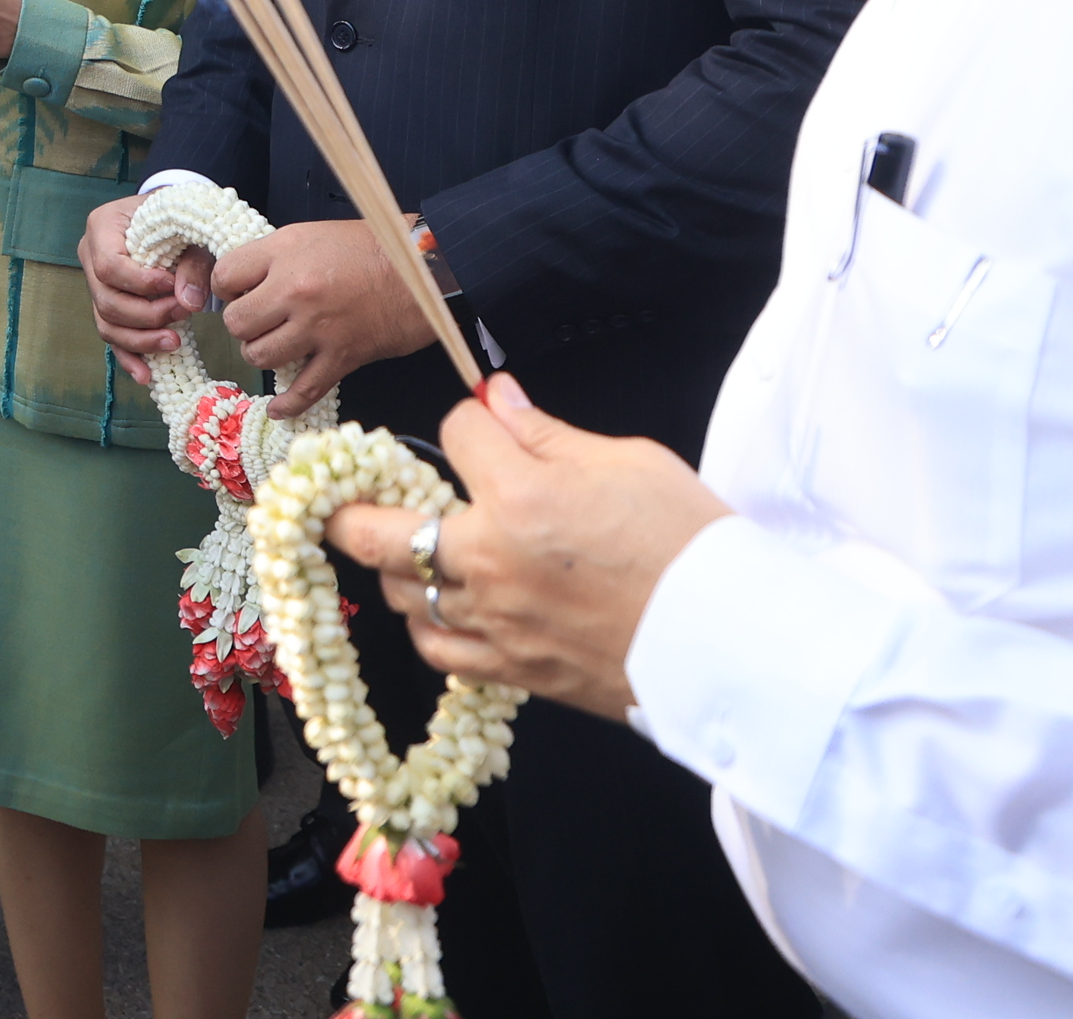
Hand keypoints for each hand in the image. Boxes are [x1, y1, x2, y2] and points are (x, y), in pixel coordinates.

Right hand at [80, 192, 212, 386]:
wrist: (172, 219)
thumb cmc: (179, 219)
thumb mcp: (190, 231)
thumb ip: (192, 264)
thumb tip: (189, 303)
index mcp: (102, 226)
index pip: (109, 266)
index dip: (140, 284)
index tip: (173, 286)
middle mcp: (90, 255)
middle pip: (106, 301)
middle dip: (147, 315)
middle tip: (184, 313)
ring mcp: (95, 284)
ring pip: (106, 325)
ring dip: (141, 340)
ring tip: (175, 342)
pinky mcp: (108, 307)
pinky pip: (112, 339)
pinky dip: (129, 358)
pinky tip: (147, 375)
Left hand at [212, 218, 432, 412]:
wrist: (427, 268)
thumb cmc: (373, 247)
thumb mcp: (313, 234)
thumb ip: (275, 256)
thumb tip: (245, 282)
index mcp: (285, 252)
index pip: (225, 276)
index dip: (228, 287)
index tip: (241, 292)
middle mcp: (295, 290)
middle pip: (237, 322)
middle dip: (243, 325)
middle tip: (260, 321)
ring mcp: (318, 327)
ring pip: (260, 356)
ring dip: (263, 354)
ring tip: (276, 345)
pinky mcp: (342, 356)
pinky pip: (303, 390)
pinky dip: (287, 404)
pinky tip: (278, 408)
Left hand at [325, 374, 733, 719]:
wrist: (739, 642)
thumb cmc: (694, 545)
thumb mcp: (631, 461)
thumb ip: (547, 433)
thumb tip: (496, 400)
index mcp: (520, 496)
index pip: (454, 435)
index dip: (469, 424)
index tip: (485, 428)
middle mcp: (489, 561)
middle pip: (373, 528)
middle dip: (346, 506)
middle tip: (333, 497)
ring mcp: (495, 622)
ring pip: (400, 592)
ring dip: (395, 565)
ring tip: (410, 547)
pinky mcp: (513, 671)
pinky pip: (438, 649)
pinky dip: (430, 625)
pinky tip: (444, 607)